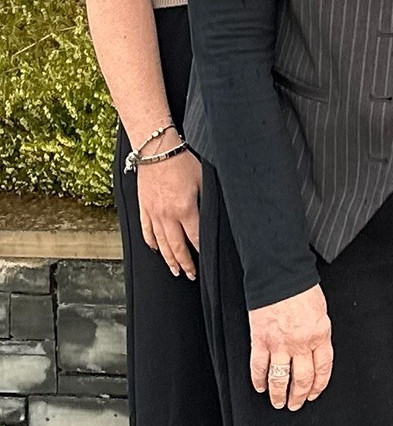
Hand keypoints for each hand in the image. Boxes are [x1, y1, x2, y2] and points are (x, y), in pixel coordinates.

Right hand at [136, 148, 200, 278]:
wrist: (156, 150)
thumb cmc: (183, 162)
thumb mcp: (204, 181)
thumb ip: (208, 203)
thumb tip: (216, 218)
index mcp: (185, 209)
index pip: (196, 238)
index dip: (202, 252)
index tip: (207, 263)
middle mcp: (167, 215)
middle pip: (176, 247)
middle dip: (184, 264)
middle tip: (190, 275)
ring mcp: (153, 213)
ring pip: (160, 243)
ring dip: (168, 258)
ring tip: (174, 270)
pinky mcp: (143, 207)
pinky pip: (146, 230)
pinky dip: (151, 242)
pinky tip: (156, 249)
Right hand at [247, 286, 332, 410]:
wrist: (279, 276)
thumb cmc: (302, 291)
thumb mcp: (321, 313)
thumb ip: (318, 335)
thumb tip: (315, 352)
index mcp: (320, 335)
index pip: (323, 369)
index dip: (318, 385)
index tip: (313, 394)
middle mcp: (301, 343)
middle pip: (302, 378)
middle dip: (299, 395)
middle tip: (295, 404)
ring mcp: (280, 343)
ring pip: (280, 378)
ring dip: (279, 394)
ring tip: (278, 403)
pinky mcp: (260, 340)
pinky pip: (259, 366)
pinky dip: (258, 380)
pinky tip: (260, 387)